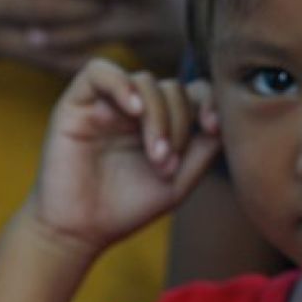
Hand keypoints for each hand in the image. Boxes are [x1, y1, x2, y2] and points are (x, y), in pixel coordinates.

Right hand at [26, 58, 219, 257]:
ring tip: (156, 156)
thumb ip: (204, 149)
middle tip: (168, 163)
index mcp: (162, 122)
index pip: (194, 91)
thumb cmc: (129, 207)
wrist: (80, 230)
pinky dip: (122, 85)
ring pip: (145, 81)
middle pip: (173, 88)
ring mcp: (108, 103)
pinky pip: (99, 71)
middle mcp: (137, 109)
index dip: (209, 101)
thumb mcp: (180, 181)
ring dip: (158, 117)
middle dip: (180, 124)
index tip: (213, 127)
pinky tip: (134, 110)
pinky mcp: (76, 103)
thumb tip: (225, 118)